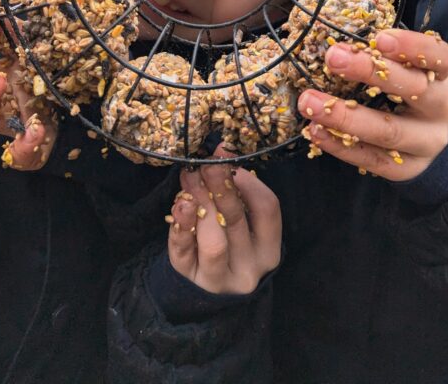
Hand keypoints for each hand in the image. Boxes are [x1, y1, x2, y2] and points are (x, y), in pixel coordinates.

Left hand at [166, 146, 281, 294]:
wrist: (206, 293)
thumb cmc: (229, 247)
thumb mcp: (242, 226)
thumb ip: (236, 195)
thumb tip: (222, 155)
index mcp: (268, 248)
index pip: (268, 210)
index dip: (249, 180)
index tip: (228, 157)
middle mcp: (249, 267)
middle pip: (237, 222)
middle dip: (221, 187)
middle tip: (207, 164)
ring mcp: (220, 280)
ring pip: (213, 243)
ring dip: (200, 204)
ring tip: (189, 178)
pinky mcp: (191, 282)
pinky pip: (184, 255)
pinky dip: (180, 228)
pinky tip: (179, 205)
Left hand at [298, 28, 447, 180]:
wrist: (431, 139)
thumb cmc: (409, 90)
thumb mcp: (408, 68)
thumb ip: (381, 55)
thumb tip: (338, 42)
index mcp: (441, 76)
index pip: (438, 56)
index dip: (411, 46)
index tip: (380, 39)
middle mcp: (440, 110)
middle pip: (412, 90)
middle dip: (369, 72)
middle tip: (333, 58)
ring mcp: (425, 143)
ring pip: (388, 131)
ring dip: (345, 116)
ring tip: (309, 102)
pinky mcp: (406, 169)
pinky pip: (372, 159)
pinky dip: (340, 145)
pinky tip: (316, 131)